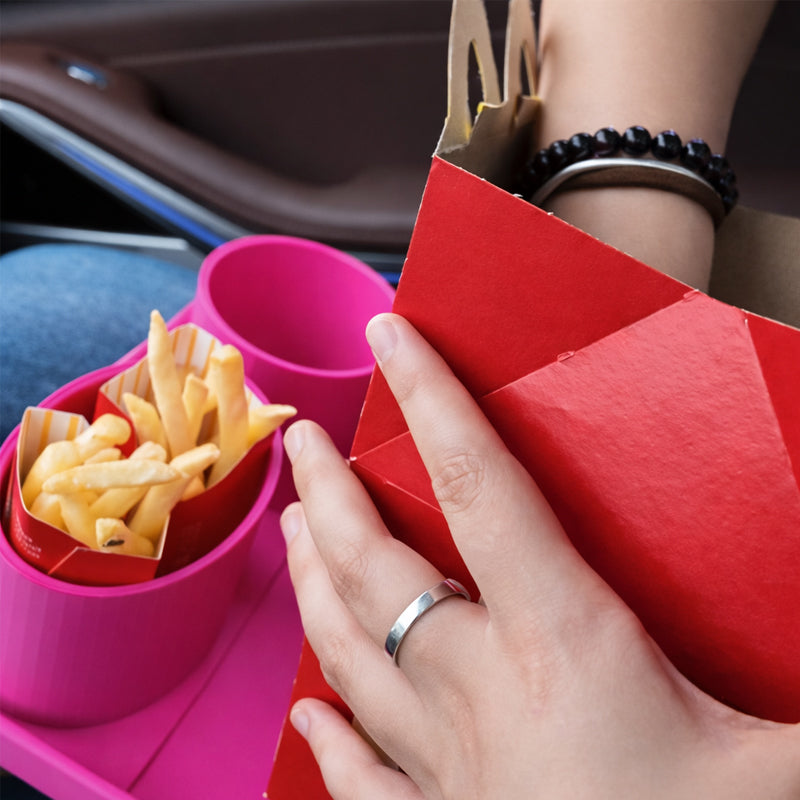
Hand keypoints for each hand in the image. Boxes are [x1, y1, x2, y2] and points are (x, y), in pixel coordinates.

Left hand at [280, 313, 799, 798]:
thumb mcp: (784, 754)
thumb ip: (794, 668)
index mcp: (566, 649)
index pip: (481, 490)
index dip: (434, 402)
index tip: (389, 336)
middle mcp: (484, 697)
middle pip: (379, 570)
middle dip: (330, 493)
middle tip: (301, 438)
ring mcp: (449, 772)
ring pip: (349, 656)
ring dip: (314, 585)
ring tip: (289, 529)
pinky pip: (363, 780)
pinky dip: (328, 742)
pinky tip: (305, 716)